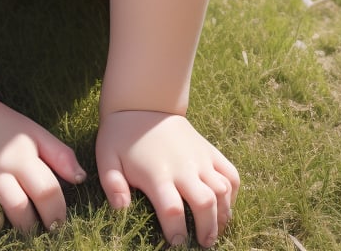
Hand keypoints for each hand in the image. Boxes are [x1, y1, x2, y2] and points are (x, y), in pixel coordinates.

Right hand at [0, 99, 85, 230]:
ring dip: (24, 225)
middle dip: (48, 222)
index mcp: (27, 150)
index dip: (59, 210)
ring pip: (16, 208)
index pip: (52, 187)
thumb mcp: (30, 131)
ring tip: (24, 229)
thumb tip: (81, 178)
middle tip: (47, 231)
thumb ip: (57, 152)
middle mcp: (10, 161)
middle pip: (40, 198)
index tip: (59, 221)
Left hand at [96, 110, 238, 247]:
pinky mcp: (209, 149)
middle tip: (203, 243)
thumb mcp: (106, 157)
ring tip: (216, 230)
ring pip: (223, 190)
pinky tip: (226, 206)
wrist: (143, 103)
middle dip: (208, 229)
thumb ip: (112, 184)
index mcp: (157, 173)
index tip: (176, 242)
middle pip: (205, 203)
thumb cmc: (121, 136)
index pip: (172, 209)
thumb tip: (121, 209)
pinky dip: (234, 192)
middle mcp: (183, 166)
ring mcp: (200, 157)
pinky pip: (231, 173)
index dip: (176, 230)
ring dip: (224, 215)